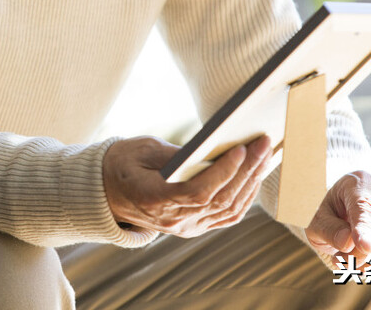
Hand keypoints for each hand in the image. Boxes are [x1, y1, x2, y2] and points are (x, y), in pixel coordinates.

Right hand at [102, 135, 271, 236]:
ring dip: (250, 183)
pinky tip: (254, 176)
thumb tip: (214, 149)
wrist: (106, 193)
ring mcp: (185, 227)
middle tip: (263, 143)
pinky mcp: (194, 227)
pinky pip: (226, 216)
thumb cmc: (121, 164)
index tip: (240, 149)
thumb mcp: (141, 149)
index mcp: (154, 200)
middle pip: (220, 200)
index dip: (222, 173)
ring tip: (264, 156)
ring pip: (228, 211)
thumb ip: (175, 153)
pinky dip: (244, 196)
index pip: (198, 192)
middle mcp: (173, 221)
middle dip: (246, 170)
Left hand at [306, 171, 370, 268]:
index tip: (363, 247)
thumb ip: (329, 229)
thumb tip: (348, 243)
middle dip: (363, 253)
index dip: (364, 229)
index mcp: (361, 183)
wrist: (349, 212)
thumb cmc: (331, 213)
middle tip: (344, 263)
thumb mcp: (318, 218)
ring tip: (352, 265)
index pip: (364, 207)